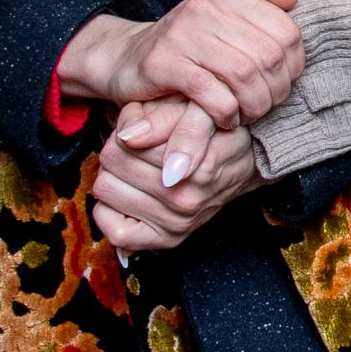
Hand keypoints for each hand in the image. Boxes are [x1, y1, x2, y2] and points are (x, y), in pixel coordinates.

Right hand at [57, 0, 301, 128]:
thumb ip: (260, 3)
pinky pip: (211, 93)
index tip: (284, 82)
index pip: (286, 31)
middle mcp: (207, 7)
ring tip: (248, 114)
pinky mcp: (163, 63)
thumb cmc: (188, 45)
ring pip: (243, 75)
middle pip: (268, 56)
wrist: (127, 58)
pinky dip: (226, 112)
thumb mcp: (224, 18)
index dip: (294, 65)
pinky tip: (226, 119)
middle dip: (275, 90)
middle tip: (267, 105)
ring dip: (254, 104)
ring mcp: (183, 34)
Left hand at [91, 97, 262, 251]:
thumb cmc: (215, 131)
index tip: (142, 128)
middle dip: (119, 149)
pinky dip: (111, 213)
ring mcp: (177, 224)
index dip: (127, 128)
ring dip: (113, 177)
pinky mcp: (167, 241)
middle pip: (111, 163)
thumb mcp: (197, 109)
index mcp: (196, 165)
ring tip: (135, 171)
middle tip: (137, 148)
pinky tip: (128, 197)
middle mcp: (186, 199)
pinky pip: (116, 233)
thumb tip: (126, 135)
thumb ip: (163, 117)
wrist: (245, 164)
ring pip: (105, 191)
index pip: (124, 140)